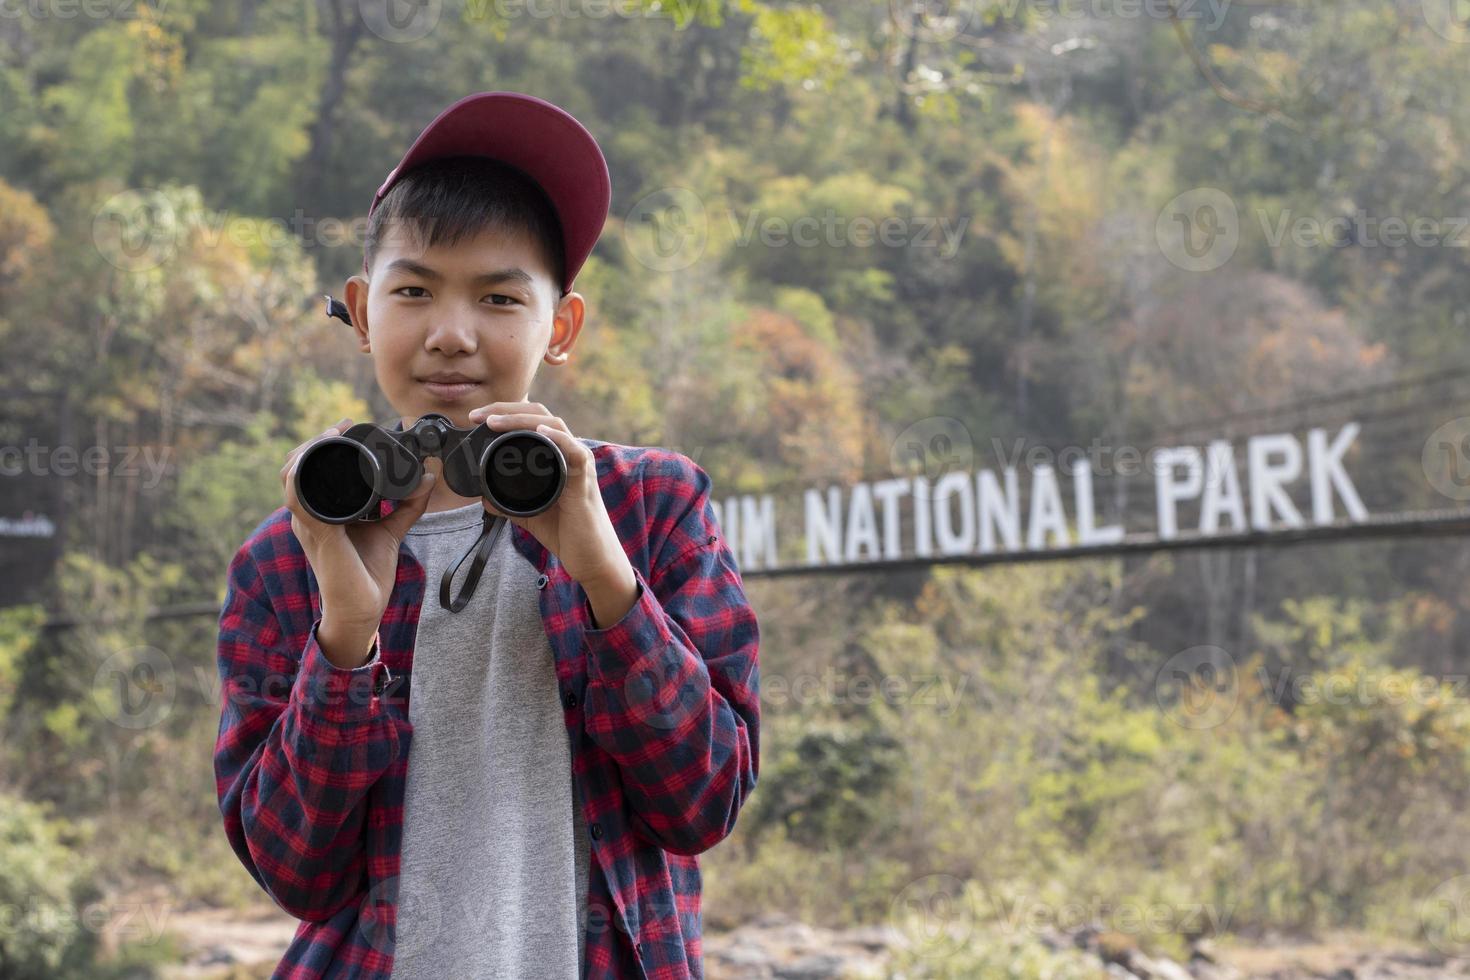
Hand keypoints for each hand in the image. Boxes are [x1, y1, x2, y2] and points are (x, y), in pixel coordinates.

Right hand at [281, 419, 436, 659]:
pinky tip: (316, 464)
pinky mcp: (319, 537)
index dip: (320, 442)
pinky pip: (301, 503)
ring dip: (308, 451)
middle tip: (340, 426)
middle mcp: (309, 515)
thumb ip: (407, 505)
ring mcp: (310, 525)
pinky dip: (305, 480)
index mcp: (322, 511)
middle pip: (295, 466)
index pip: (308, 468)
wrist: (362, 610)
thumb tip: (428, 476)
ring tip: (332, 435)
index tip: (346, 424)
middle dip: (314, 440)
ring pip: (292, 477)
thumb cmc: (366, 574)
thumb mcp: (389, 530)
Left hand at [467, 401, 630, 588]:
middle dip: (506, 409)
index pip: (531, 421)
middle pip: (539, 414)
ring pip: (553, 425)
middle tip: (478, 416)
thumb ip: (508, 503)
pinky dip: (558, 438)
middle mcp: (568, 452)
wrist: (590, 557)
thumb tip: (484, 497)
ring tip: (495, 422)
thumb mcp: (529, 513)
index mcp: (555, 456)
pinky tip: (541, 432)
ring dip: (521, 419)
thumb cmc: (567, 532)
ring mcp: (578, 463)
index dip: (504, 413)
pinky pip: (574, 451)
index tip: (477, 418)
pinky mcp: (585, 479)